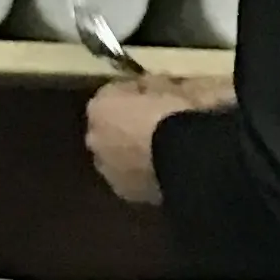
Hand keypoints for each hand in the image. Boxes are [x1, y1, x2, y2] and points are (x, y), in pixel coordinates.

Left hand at [83, 76, 222, 206]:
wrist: (184, 159)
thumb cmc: (172, 116)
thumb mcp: (167, 87)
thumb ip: (154, 85)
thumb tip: (155, 86)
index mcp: (99, 106)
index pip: (114, 94)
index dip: (135, 94)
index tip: (154, 96)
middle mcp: (94, 137)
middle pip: (110, 128)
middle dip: (127, 127)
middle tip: (156, 128)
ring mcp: (108, 168)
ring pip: (120, 156)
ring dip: (133, 154)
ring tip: (162, 154)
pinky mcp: (126, 194)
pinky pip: (134, 179)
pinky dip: (144, 175)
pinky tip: (164, 171)